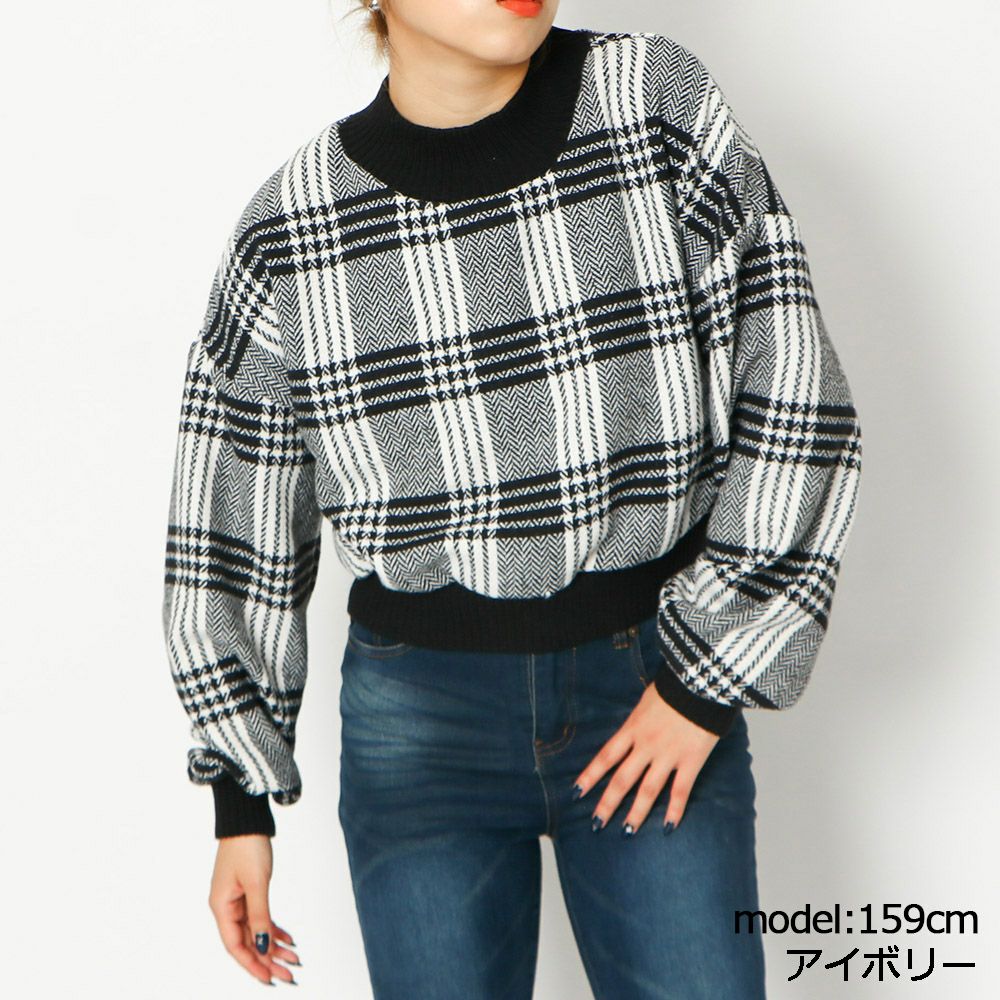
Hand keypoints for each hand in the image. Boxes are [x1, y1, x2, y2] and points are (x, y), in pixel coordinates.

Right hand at [208, 835, 300, 984]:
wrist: (246, 818)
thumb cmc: (247, 846)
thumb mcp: (257, 882)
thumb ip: (260, 915)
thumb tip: (263, 946)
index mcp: (221, 907)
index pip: (236, 946)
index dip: (253, 964)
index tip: (271, 979)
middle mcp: (227, 906)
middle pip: (248, 941)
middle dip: (268, 959)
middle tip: (290, 974)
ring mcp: (237, 899)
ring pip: (256, 930)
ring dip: (274, 945)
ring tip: (294, 959)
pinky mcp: (248, 890)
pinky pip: (260, 916)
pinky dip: (273, 927)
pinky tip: (287, 939)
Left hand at [572, 682, 719, 833]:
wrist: (701, 684)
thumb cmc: (673, 688)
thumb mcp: (645, 701)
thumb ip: (637, 721)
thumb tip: (631, 733)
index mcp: (632, 729)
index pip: (605, 757)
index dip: (590, 776)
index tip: (576, 793)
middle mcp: (646, 745)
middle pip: (622, 779)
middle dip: (607, 803)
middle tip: (596, 824)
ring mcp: (668, 755)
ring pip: (648, 790)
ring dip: (636, 813)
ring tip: (627, 833)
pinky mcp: (691, 761)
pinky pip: (680, 790)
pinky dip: (675, 810)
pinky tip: (668, 828)